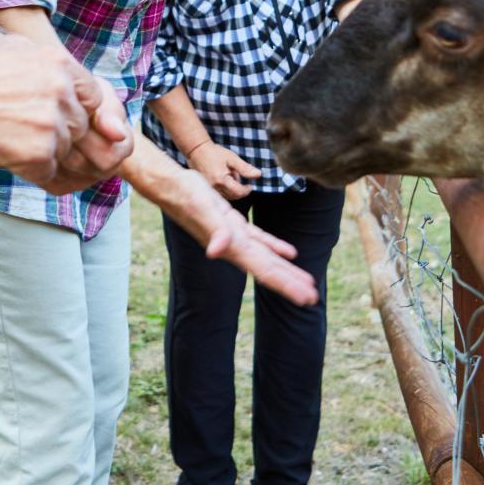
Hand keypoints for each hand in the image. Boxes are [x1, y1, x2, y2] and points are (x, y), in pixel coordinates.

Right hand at [0, 38, 131, 189]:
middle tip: (25, 126)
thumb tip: (74, 79)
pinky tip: (8, 153)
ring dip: (45, 150)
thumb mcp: (14, 49)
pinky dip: (33, 169)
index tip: (58, 112)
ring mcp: (51, 124)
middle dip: (60, 130)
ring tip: (11, 137)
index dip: (77, 107)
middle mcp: (60, 91)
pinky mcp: (39, 153)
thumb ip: (50, 62)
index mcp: (59, 63)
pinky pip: (50, 170)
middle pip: (80, 124)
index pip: (93, 94)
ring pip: (67, 149)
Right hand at [178, 170, 317, 305]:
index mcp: (232, 247)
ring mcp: (235, 237)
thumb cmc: (185, 197)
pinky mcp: (233, 224)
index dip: (286, 284)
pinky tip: (289, 253)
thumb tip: (216, 252)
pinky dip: (275, 247)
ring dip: (286, 270)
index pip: (265, 270)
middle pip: (269, 269)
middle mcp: (235, 247)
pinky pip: (260, 240)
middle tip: (313, 298)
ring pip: (267, 257)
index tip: (306, 298)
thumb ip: (213, 232)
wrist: (170, 186)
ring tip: (306, 282)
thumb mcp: (203, 211)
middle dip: (291, 283)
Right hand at [186, 140, 261, 200]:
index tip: (250, 185)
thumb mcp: (232, 158)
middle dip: (240, 190)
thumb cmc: (215, 153)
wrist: (196, 151)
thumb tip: (259, 175)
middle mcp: (214, 188)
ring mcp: (209, 189)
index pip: (239, 192)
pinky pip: (219, 194)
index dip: (247, 190)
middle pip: (233, 197)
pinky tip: (223, 179)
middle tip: (239, 177)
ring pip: (226, 197)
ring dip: (232, 190)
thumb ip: (245, 168)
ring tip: (230, 175)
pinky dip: (225, 190)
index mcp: (221, 180)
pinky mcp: (206, 189)